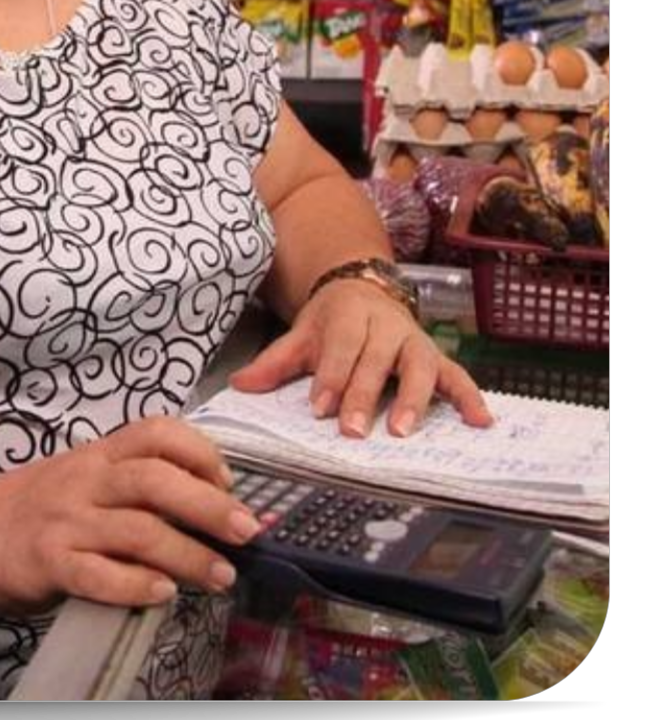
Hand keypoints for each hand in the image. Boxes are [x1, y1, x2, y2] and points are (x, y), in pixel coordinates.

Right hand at [0, 417, 266, 614]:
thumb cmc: (29, 507)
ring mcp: (63, 521)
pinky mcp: (44, 564)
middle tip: (247, 531)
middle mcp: (83, 480)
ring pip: (137, 530)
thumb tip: (205, 505)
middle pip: (156, 479)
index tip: (228, 482)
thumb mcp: (78, 477)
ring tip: (221, 576)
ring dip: (188, 555)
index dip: (200, 453)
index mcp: (96, 454)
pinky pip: (97, 574)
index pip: (155, 432)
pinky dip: (135, 585)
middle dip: (210, 505)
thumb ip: (127, 485)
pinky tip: (163, 595)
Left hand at [229, 280, 493, 439]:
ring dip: (413, 399)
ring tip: (403, 431)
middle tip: (353, 430)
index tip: (320, 408)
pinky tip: (480, 421)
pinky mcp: (436, 355)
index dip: (331, 377)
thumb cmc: (331, 321)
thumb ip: (274, 362)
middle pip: (375, 361)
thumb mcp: (301, 334)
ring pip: (418, 367)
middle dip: (363, 396)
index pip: (340, 348)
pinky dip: (470, 397)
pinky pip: (457, 375)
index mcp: (349, 315)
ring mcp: (414, 340)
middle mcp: (386, 325)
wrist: (363, 288)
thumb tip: (239, 386)